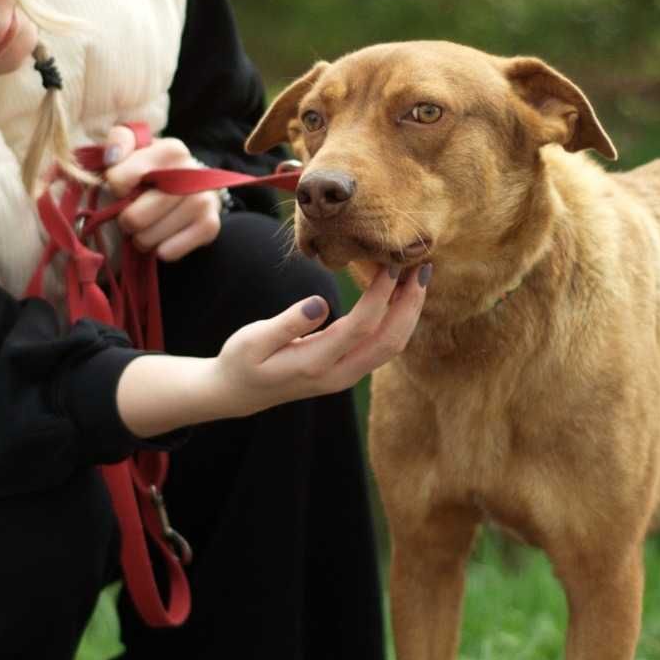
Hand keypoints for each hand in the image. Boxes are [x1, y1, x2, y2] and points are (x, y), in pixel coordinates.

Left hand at [102, 123, 222, 262]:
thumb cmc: (152, 169)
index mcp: (171, 150)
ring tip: (146, 226)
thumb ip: (118, 141)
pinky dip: (160, 250)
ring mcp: (204, 200)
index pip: (119, 181)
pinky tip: (163, 238)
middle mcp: (192, 172)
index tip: (123, 187)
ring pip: (149, 237)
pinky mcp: (210, 225)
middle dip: (125, 220)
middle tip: (132, 214)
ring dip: (141, 238)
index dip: (114, 189)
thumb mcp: (134, 147)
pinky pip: (169, 252)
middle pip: (134, 217)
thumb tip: (113, 156)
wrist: (190, 186)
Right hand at [212, 263, 429, 414]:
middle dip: (410, 304)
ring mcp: (345, 376)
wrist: (237, 394)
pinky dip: (397, 320)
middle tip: (422, 268)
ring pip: (391, 347)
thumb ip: (287, 322)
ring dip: (409, 312)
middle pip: (389, 341)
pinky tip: (400, 296)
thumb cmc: (241, 361)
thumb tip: (320, 302)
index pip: (360, 328)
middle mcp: (338, 374)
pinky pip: (382, 346)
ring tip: (418, 278)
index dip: (381, 296)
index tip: (392, 265)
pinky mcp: (347, 371)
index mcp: (314, 364)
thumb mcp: (253, 340)